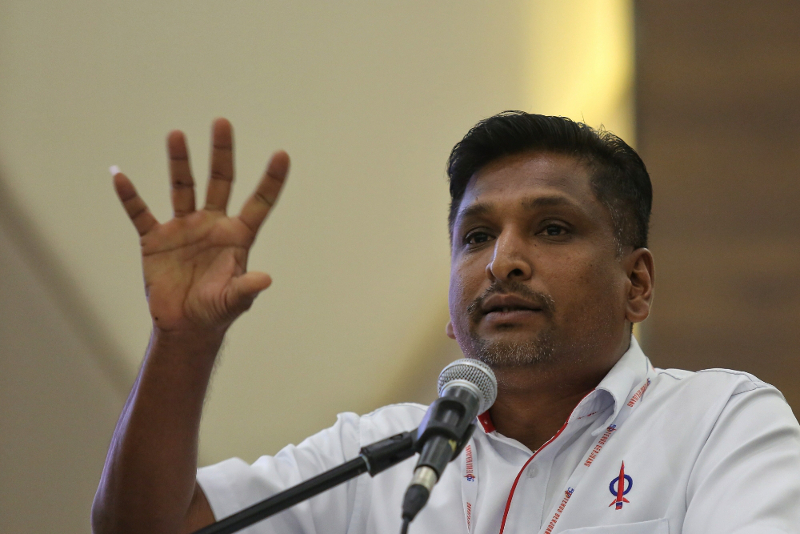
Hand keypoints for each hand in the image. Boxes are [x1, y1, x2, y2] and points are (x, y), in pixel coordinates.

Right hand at [113, 118, 288, 333]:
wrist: (185, 327)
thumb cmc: (216, 312)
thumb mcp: (233, 301)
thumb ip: (246, 288)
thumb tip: (265, 279)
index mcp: (237, 236)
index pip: (259, 202)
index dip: (271, 180)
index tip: (283, 153)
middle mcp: (212, 224)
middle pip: (220, 181)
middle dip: (222, 153)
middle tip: (222, 122)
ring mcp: (183, 228)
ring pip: (182, 187)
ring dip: (179, 162)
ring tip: (176, 135)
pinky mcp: (155, 239)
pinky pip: (141, 213)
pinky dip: (130, 197)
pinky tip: (120, 177)